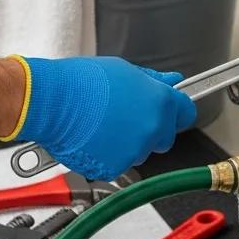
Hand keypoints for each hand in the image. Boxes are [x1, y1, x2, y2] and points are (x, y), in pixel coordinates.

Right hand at [10, 57, 196, 180]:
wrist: (52, 101)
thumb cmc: (82, 82)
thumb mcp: (124, 71)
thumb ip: (152, 81)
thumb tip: (171, 81)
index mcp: (160, 102)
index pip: (186, 112)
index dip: (176, 111)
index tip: (170, 111)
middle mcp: (152, 129)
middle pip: (164, 137)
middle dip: (151, 130)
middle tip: (126, 117)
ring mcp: (135, 150)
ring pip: (140, 152)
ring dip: (128, 143)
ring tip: (104, 124)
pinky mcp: (115, 167)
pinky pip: (119, 163)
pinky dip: (109, 155)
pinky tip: (94, 138)